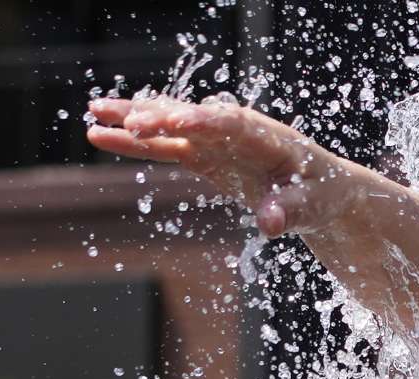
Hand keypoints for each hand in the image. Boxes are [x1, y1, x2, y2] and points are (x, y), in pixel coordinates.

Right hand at [87, 96, 352, 237]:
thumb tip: (269, 224)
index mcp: (268, 138)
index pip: (233, 125)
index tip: (176, 120)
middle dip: (163, 118)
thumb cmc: (321, 195)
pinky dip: (136, 142)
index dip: (205, 122)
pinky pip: (167, 146)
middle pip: (195, 119)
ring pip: (173, 125)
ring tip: (95, 112)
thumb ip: (289, 211)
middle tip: (128, 120)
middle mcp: (239, 132)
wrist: (323, 191)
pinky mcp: (206, 156)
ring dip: (136, 119)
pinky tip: (100, 134)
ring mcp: (219, 142)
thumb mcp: (312, 206)